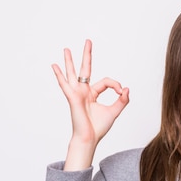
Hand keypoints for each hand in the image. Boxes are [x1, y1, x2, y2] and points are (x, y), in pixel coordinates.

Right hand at [51, 39, 129, 168]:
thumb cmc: (98, 128)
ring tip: (66, 49)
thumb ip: (122, 100)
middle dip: (87, 55)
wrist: (89, 138)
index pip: (106, 81)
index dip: (115, 84)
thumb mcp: (114, 111)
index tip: (121, 91)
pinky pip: (65, 84)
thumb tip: (126, 88)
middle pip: (85, 69)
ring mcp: (77, 93)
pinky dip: (59, 75)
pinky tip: (54, 66)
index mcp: (93, 94)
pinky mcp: (72, 97)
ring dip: (69, 61)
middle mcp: (84, 91)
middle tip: (88, 41)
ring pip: (73, 73)